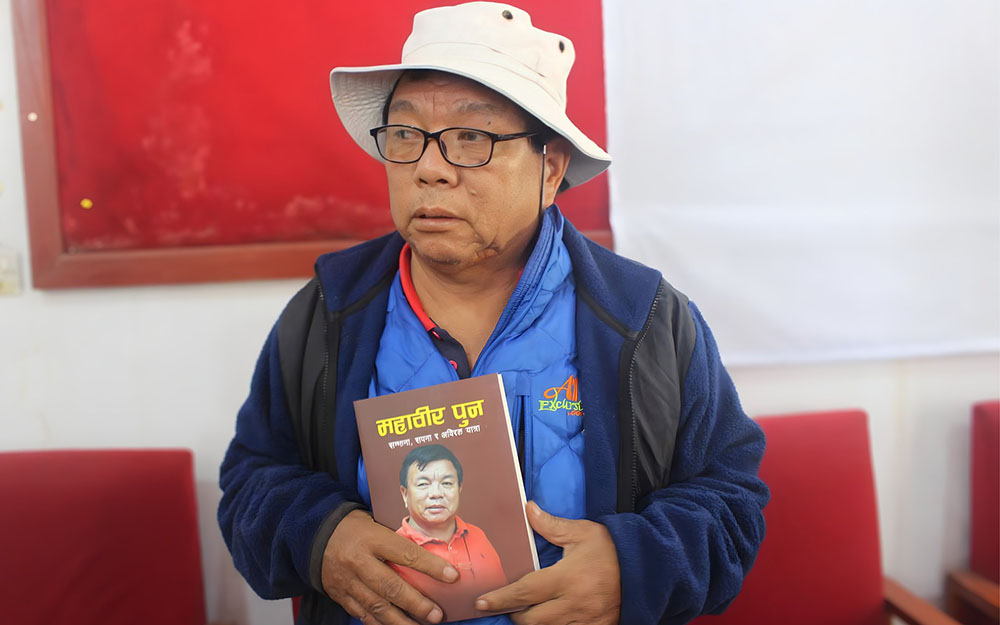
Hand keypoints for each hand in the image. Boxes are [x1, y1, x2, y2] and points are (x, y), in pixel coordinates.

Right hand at [322, 509, 458, 624]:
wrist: (315, 534)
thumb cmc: (354, 527)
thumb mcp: (376, 525)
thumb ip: (398, 542)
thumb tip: (430, 558)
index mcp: (372, 538)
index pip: (406, 554)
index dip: (431, 567)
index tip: (452, 577)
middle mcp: (359, 561)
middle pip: (391, 586)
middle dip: (417, 603)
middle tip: (436, 614)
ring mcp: (348, 581)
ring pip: (377, 606)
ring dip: (401, 620)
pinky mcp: (341, 595)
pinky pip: (363, 614)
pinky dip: (381, 623)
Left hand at [475, 501, 620, 624]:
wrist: (649, 570)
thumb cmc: (612, 549)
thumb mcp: (582, 532)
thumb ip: (552, 525)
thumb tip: (528, 509)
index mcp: (568, 578)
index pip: (525, 592)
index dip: (501, 599)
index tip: (482, 602)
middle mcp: (574, 604)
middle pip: (532, 621)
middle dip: (514, 615)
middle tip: (504, 606)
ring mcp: (585, 621)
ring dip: (533, 624)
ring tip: (524, 614)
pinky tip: (549, 620)